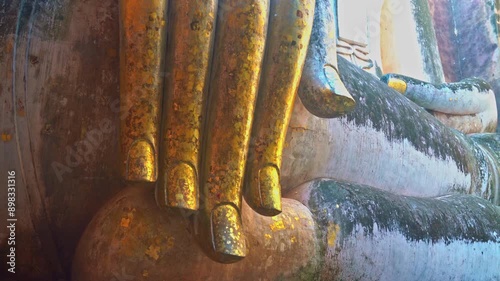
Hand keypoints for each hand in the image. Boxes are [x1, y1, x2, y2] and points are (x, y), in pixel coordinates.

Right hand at [119, 0, 355, 262]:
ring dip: (183, 150)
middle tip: (221, 232)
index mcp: (290, 2)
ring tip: (181, 209)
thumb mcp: (299, 3)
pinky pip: (141, 49)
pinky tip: (139, 167)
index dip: (269, 148)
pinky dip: (140, 108)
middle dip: (226, 165)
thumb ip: (310, 52)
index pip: (277, 90)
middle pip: (234, 94)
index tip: (264, 204)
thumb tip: (338, 107)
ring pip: (188, 80)